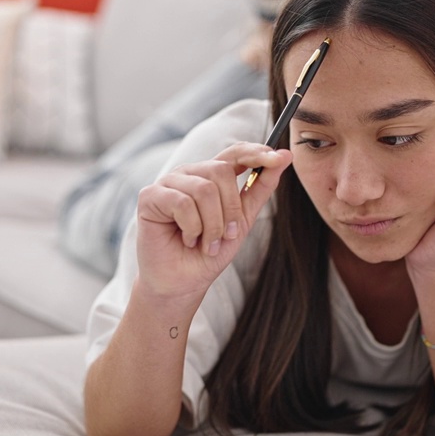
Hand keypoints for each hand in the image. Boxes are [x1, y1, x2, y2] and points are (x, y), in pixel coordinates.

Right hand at [135, 142, 291, 300]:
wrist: (183, 282)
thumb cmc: (208, 252)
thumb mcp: (242, 219)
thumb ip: (261, 187)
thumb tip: (284, 156)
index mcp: (211, 175)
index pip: (235, 152)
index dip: (257, 152)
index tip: (279, 159)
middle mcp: (190, 173)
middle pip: (221, 171)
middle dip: (230, 209)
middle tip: (225, 235)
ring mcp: (168, 182)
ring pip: (204, 189)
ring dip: (212, 225)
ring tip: (205, 243)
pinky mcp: (150, 196)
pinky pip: (182, 203)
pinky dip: (191, 228)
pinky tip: (186, 239)